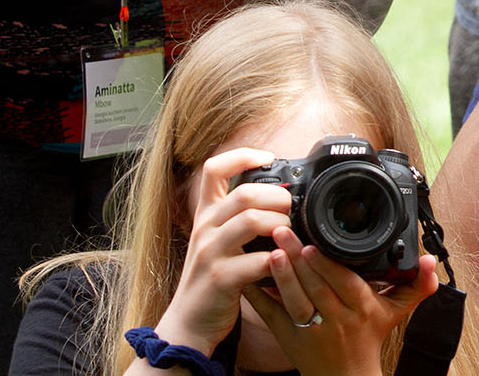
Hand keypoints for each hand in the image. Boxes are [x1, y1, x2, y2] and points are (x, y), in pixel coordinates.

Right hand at [151, 148, 291, 355]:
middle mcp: (205, 228)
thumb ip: (238, 216)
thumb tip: (280, 194)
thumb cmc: (214, 277)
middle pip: (245, 192)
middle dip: (278, 198)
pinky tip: (282, 263)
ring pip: (251, 220)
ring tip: (288, 235)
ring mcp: (210, 252)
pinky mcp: (220, 278)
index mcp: (206, 214)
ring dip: (280, 225)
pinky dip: (278, 259)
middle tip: (289, 212)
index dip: (242, 156)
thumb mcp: (218, 239)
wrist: (189, 323)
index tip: (268, 158)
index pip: (214, 168)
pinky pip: (257, 259)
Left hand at [242, 227, 439, 375]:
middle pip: (315, 286)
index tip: (313, 244)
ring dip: (281, 275)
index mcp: (362, 308)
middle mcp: (337, 319)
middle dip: (298, 258)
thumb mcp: (397, 311)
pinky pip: (273, 317)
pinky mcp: (290, 339)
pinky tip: (250, 277)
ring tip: (270, 251)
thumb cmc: (370, 338)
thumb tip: (432, 261)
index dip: (327, 265)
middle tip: (282, 231)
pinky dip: (260, 297)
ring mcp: (311, 330)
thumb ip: (418, 284)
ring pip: (294, 301)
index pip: (344, 283)